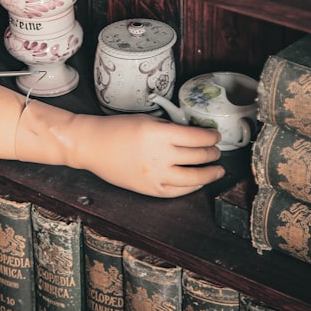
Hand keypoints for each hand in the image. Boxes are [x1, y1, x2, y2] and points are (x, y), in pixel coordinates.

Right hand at [16, 102, 224, 197]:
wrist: (93, 146)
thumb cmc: (118, 129)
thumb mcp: (149, 119)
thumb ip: (171, 128)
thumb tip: (195, 135)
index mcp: (160, 134)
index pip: (198, 138)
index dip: (212, 137)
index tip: (215, 136)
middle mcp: (160, 156)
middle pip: (199, 156)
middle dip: (213, 153)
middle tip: (216, 150)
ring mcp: (156, 175)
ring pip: (194, 177)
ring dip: (210, 173)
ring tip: (217, 169)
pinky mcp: (150, 189)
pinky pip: (178, 191)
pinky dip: (192, 187)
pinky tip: (198, 182)